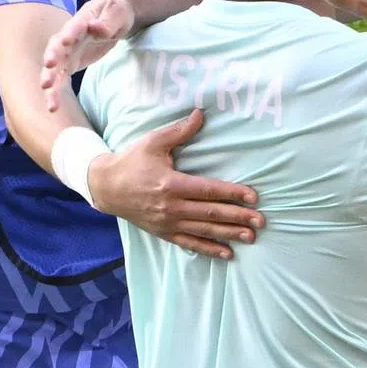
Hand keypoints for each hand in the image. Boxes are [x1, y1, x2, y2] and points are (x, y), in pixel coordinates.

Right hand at [41, 0, 135, 111]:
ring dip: (51, 83)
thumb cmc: (117, 11)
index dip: (69, 33)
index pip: (73, 26)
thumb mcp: (118, 12)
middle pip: (57, 47)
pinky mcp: (70, 63)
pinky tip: (53, 107)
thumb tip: (97, 27)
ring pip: (55, 67)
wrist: (114, 16)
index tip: (65, 40)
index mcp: (82, 20)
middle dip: (52, 57)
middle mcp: (69, 36)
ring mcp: (68, 51)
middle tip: (49, 68)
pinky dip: (56, 92)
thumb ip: (108, 21)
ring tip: (50, 101)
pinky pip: (60, 78)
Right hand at [88, 109, 263, 258]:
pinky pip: (190, 243)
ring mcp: (167, 223)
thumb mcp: (153, 142)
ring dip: (229, 234)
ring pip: (204, 230)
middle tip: (260, 220)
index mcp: (171, 184)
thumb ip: (179, 131)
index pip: (208, 190)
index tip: (253, 196)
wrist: (105, 186)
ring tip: (251, 237)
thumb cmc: (132, 161)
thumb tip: (201, 114)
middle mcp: (171, 207)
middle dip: (237, 217)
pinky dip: (209, 249)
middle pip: (210, 213)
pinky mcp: (164, 233)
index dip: (232, 193)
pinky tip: (228, 253)